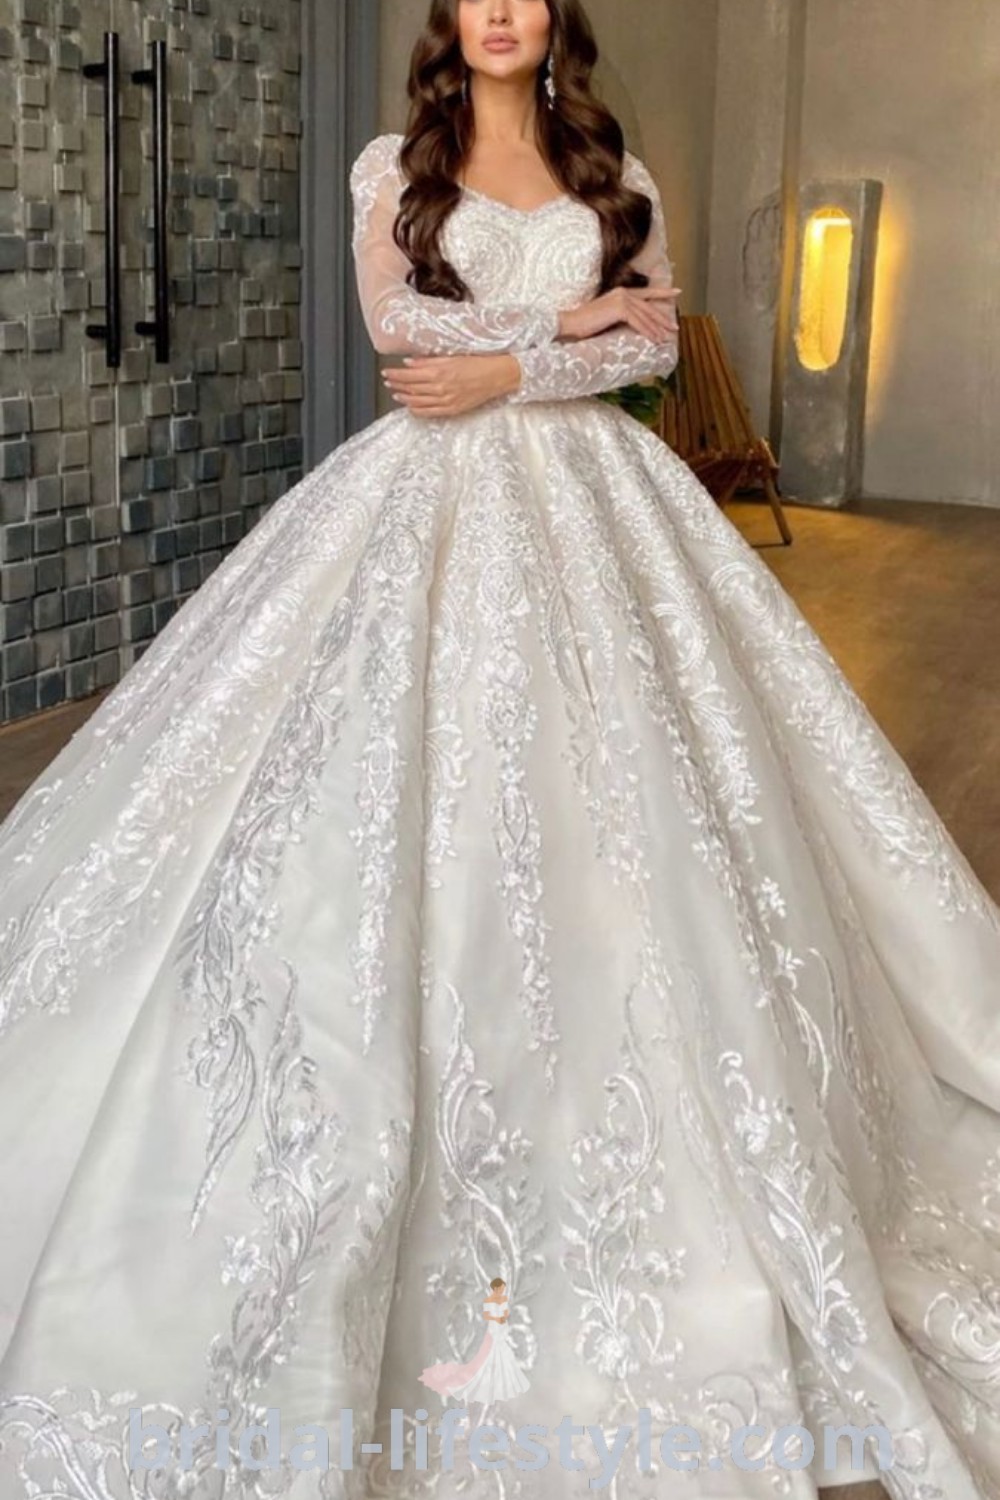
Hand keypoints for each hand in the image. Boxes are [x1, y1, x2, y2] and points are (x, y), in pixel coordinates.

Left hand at [382, 352, 519, 417]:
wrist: (497, 376)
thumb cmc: (477, 363)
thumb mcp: (451, 356)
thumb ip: (428, 360)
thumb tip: (409, 362)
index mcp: (439, 371)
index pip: (409, 375)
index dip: (395, 375)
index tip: (386, 372)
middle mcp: (440, 387)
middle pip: (411, 388)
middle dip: (396, 385)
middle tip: (388, 382)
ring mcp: (446, 400)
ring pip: (418, 401)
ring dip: (404, 398)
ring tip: (395, 395)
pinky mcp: (452, 409)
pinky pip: (429, 413)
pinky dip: (417, 410)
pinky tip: (410, 407)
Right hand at [560, 285, 681, 343]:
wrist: (570, 324)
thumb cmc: (585, 325)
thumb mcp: (607, 317)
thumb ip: (621, 316)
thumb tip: (635, 324)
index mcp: (621, 292)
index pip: (646, 293)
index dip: (663, 292)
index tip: (677, 292)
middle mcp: (623, 292)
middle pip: (649, 306)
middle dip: (663, 318)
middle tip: (674, 328)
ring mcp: (622, 299)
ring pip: (645, 316)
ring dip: (657, 329)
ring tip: (665, 339)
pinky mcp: (620, 309)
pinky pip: (639, 323)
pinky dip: (648, 332)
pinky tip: (655, 340)